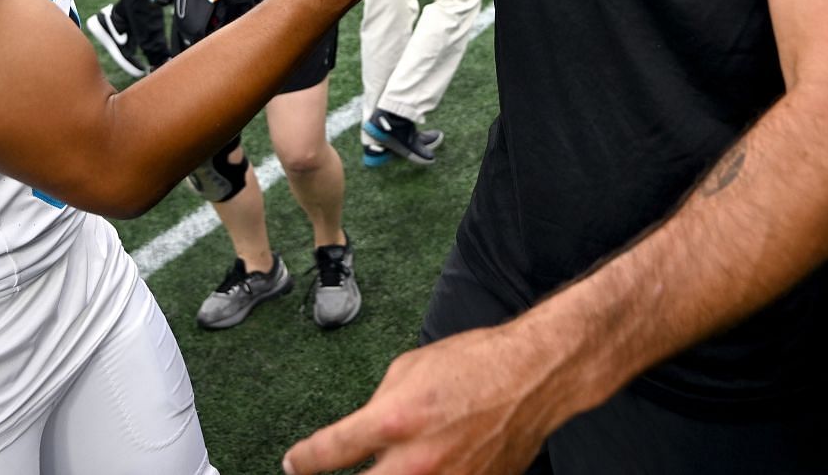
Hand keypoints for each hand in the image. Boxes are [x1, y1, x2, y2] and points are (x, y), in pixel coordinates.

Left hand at [283, 325, 564, 474]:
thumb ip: (377, 407)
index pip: (328, 453)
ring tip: (386, 467)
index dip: (303, 462)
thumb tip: (361, 434)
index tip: (295, 463)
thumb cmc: (475, 364)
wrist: (531, 377)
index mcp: (394, 421)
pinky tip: (424, 466)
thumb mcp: (409, 369)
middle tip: (336, 474)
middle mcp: (417, 463)